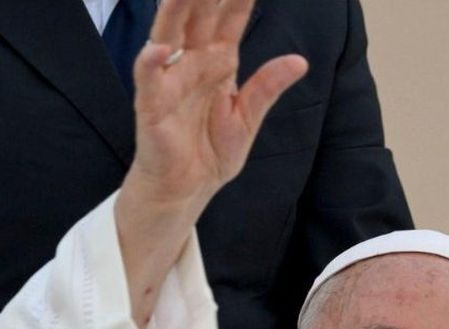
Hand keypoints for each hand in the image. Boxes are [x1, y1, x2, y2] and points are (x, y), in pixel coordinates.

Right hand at [116, 0, 307, 324]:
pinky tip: (158, 49)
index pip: (229, 19)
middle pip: (197, 16)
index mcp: (217, 62)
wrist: (188, 190)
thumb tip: (299, 60)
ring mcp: (169, 82)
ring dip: (175, 10)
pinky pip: (149, 82)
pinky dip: (151, 65)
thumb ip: (268, 86)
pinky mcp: (152, 109)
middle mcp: (191, 64)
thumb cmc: (210, 150)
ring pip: (170, 36)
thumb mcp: (248, 117)